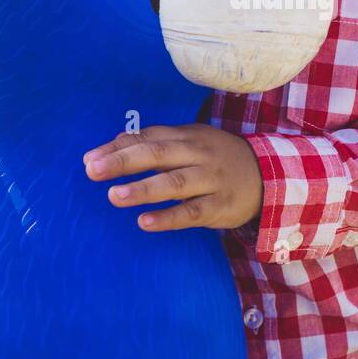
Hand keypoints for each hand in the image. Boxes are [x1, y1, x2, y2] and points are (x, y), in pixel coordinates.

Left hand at [82, 123, 263, 232]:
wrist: (269, 175)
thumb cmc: (216, 158)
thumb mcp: (190, 142)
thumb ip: (154, 142)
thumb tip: (113, 145)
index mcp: (187, 136)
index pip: (147, 138)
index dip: (117, 148)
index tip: (89, 160)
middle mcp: (198, 154)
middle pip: (157, 154)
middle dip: (123, 162)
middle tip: (93, 171)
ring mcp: (210, 180)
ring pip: (174, 183)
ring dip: (143, 189)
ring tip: (114, 196)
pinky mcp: (220, 206)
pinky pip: (192, 212)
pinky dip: (168, 217)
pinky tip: (145, 222)